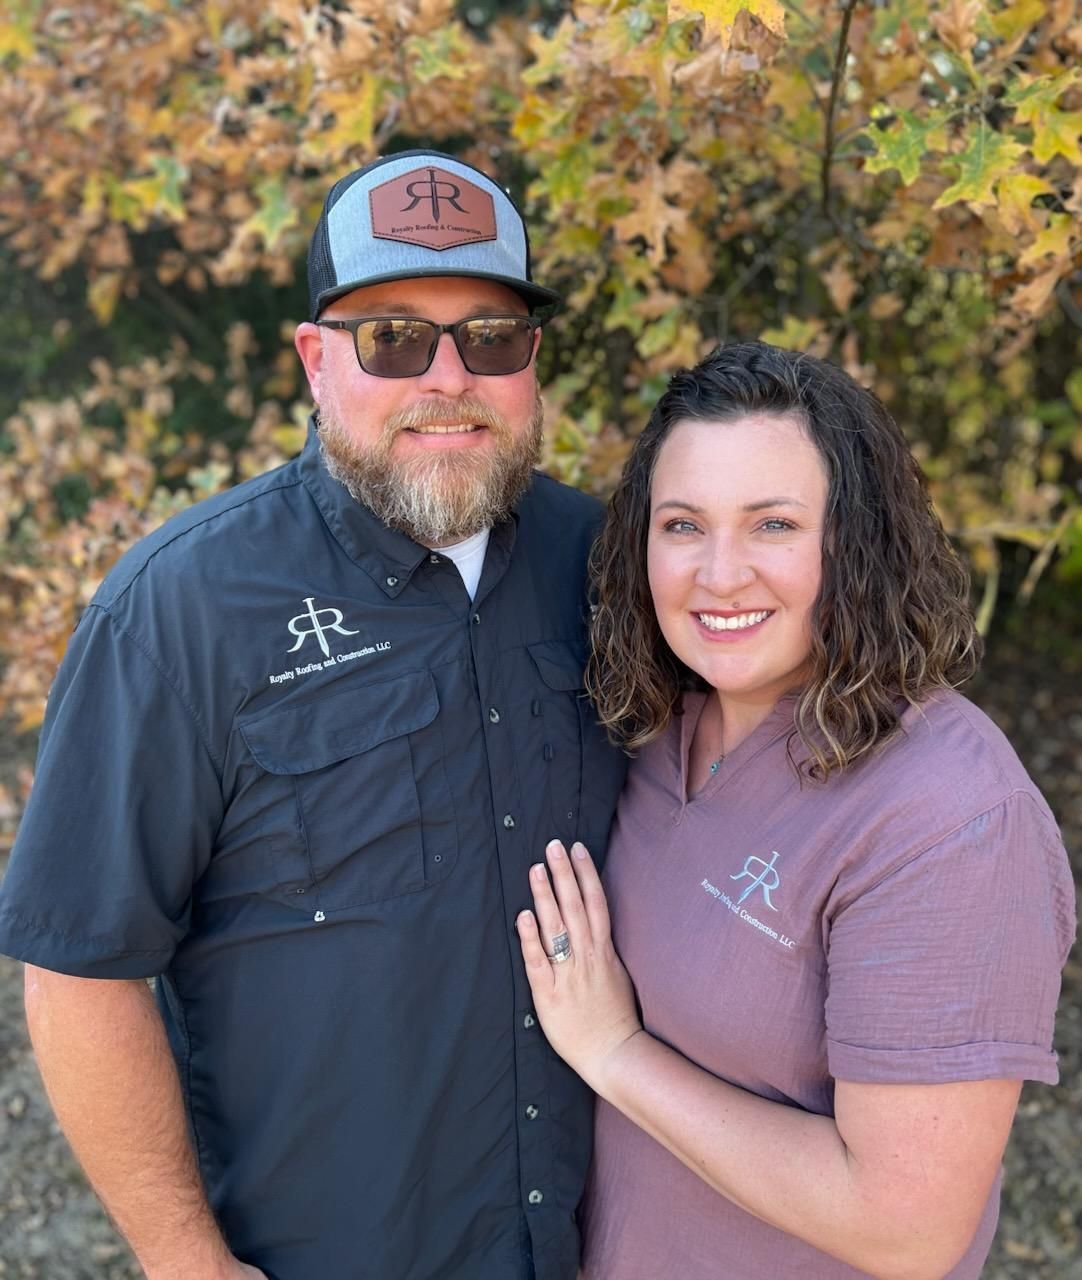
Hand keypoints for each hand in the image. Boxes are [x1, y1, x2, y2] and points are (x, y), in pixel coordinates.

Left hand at [517, 840, 641, 1091]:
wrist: (613, 1054)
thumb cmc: (615, 1016)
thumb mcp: (616, 973)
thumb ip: (602, 947)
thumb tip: (593, 922)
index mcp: (604, 951)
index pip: (596, 903)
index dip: (586, 874)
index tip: (577, 849)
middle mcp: (587, 957)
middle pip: (575, 906)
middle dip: (564, 873)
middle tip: (553, 844)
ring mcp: (569, 974)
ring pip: (556, 928)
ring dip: (545, 896)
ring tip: (535, 868)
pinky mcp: (550, 994)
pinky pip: (539, 962)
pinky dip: (531, 938)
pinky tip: (523, 916)